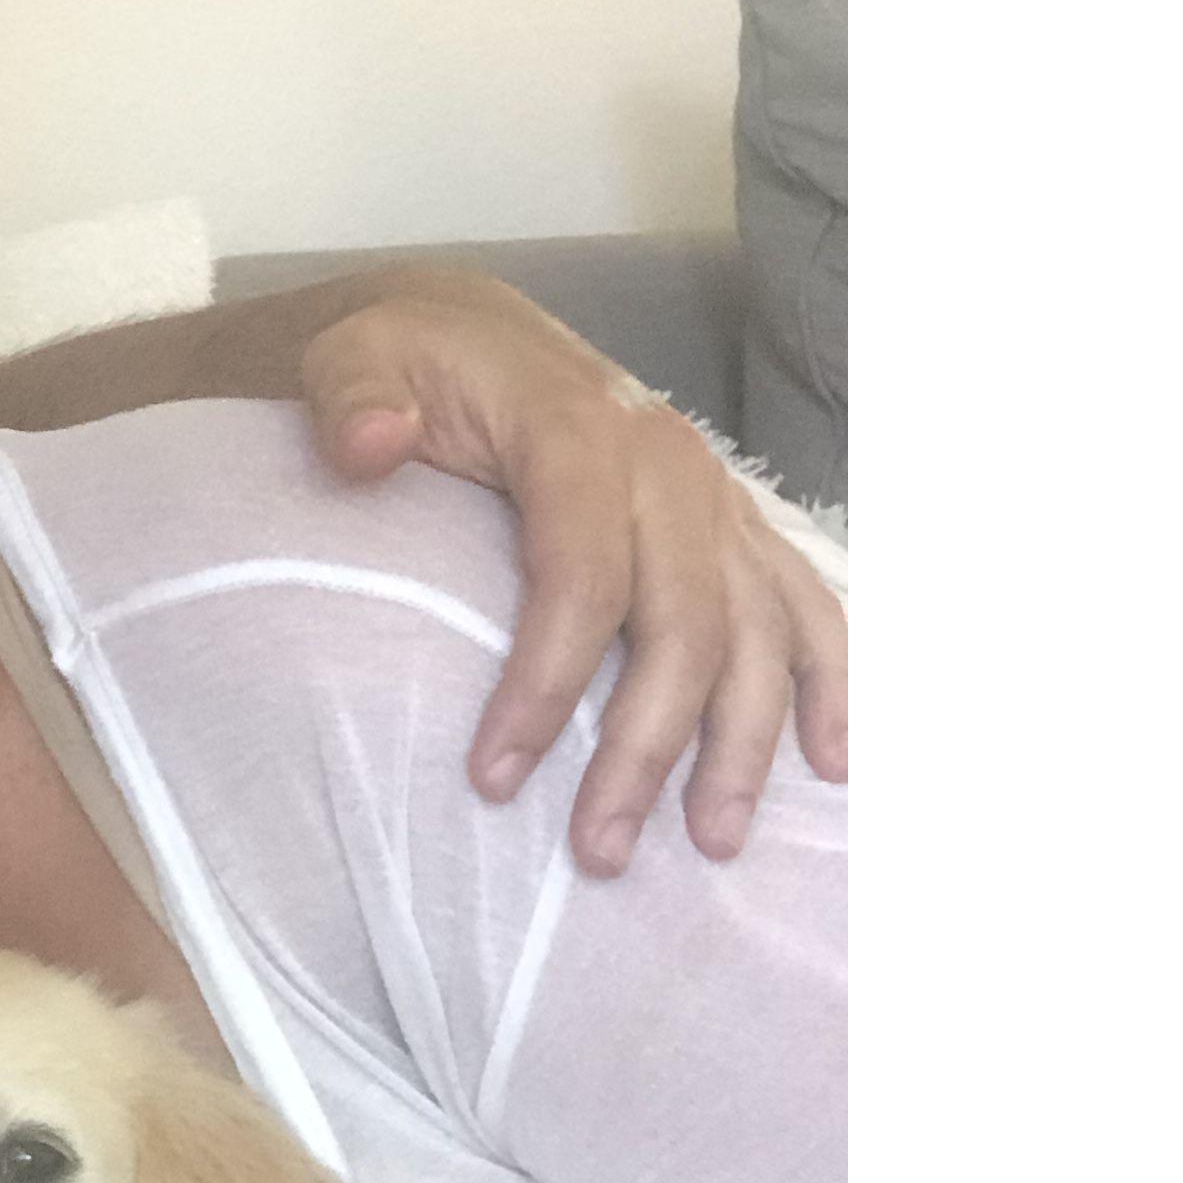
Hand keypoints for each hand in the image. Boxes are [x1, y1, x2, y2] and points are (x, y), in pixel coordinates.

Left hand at [297, 269, 847, 875]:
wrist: (472, 331)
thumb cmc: (410, 365)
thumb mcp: (354, 362)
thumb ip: (353, 403)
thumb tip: (370, 447)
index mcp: (578, 432)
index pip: (581, 576)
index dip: (544, 683)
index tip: (493, 777)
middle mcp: (667, 464)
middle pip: (683, 623)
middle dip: (645, 747)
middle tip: (596, 850)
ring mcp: (713, 496)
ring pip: (758, 630)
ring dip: (742, 741)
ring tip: (708, 842)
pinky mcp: (733, 524)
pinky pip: (804, 603)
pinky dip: (827, 680)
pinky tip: (830, 761)